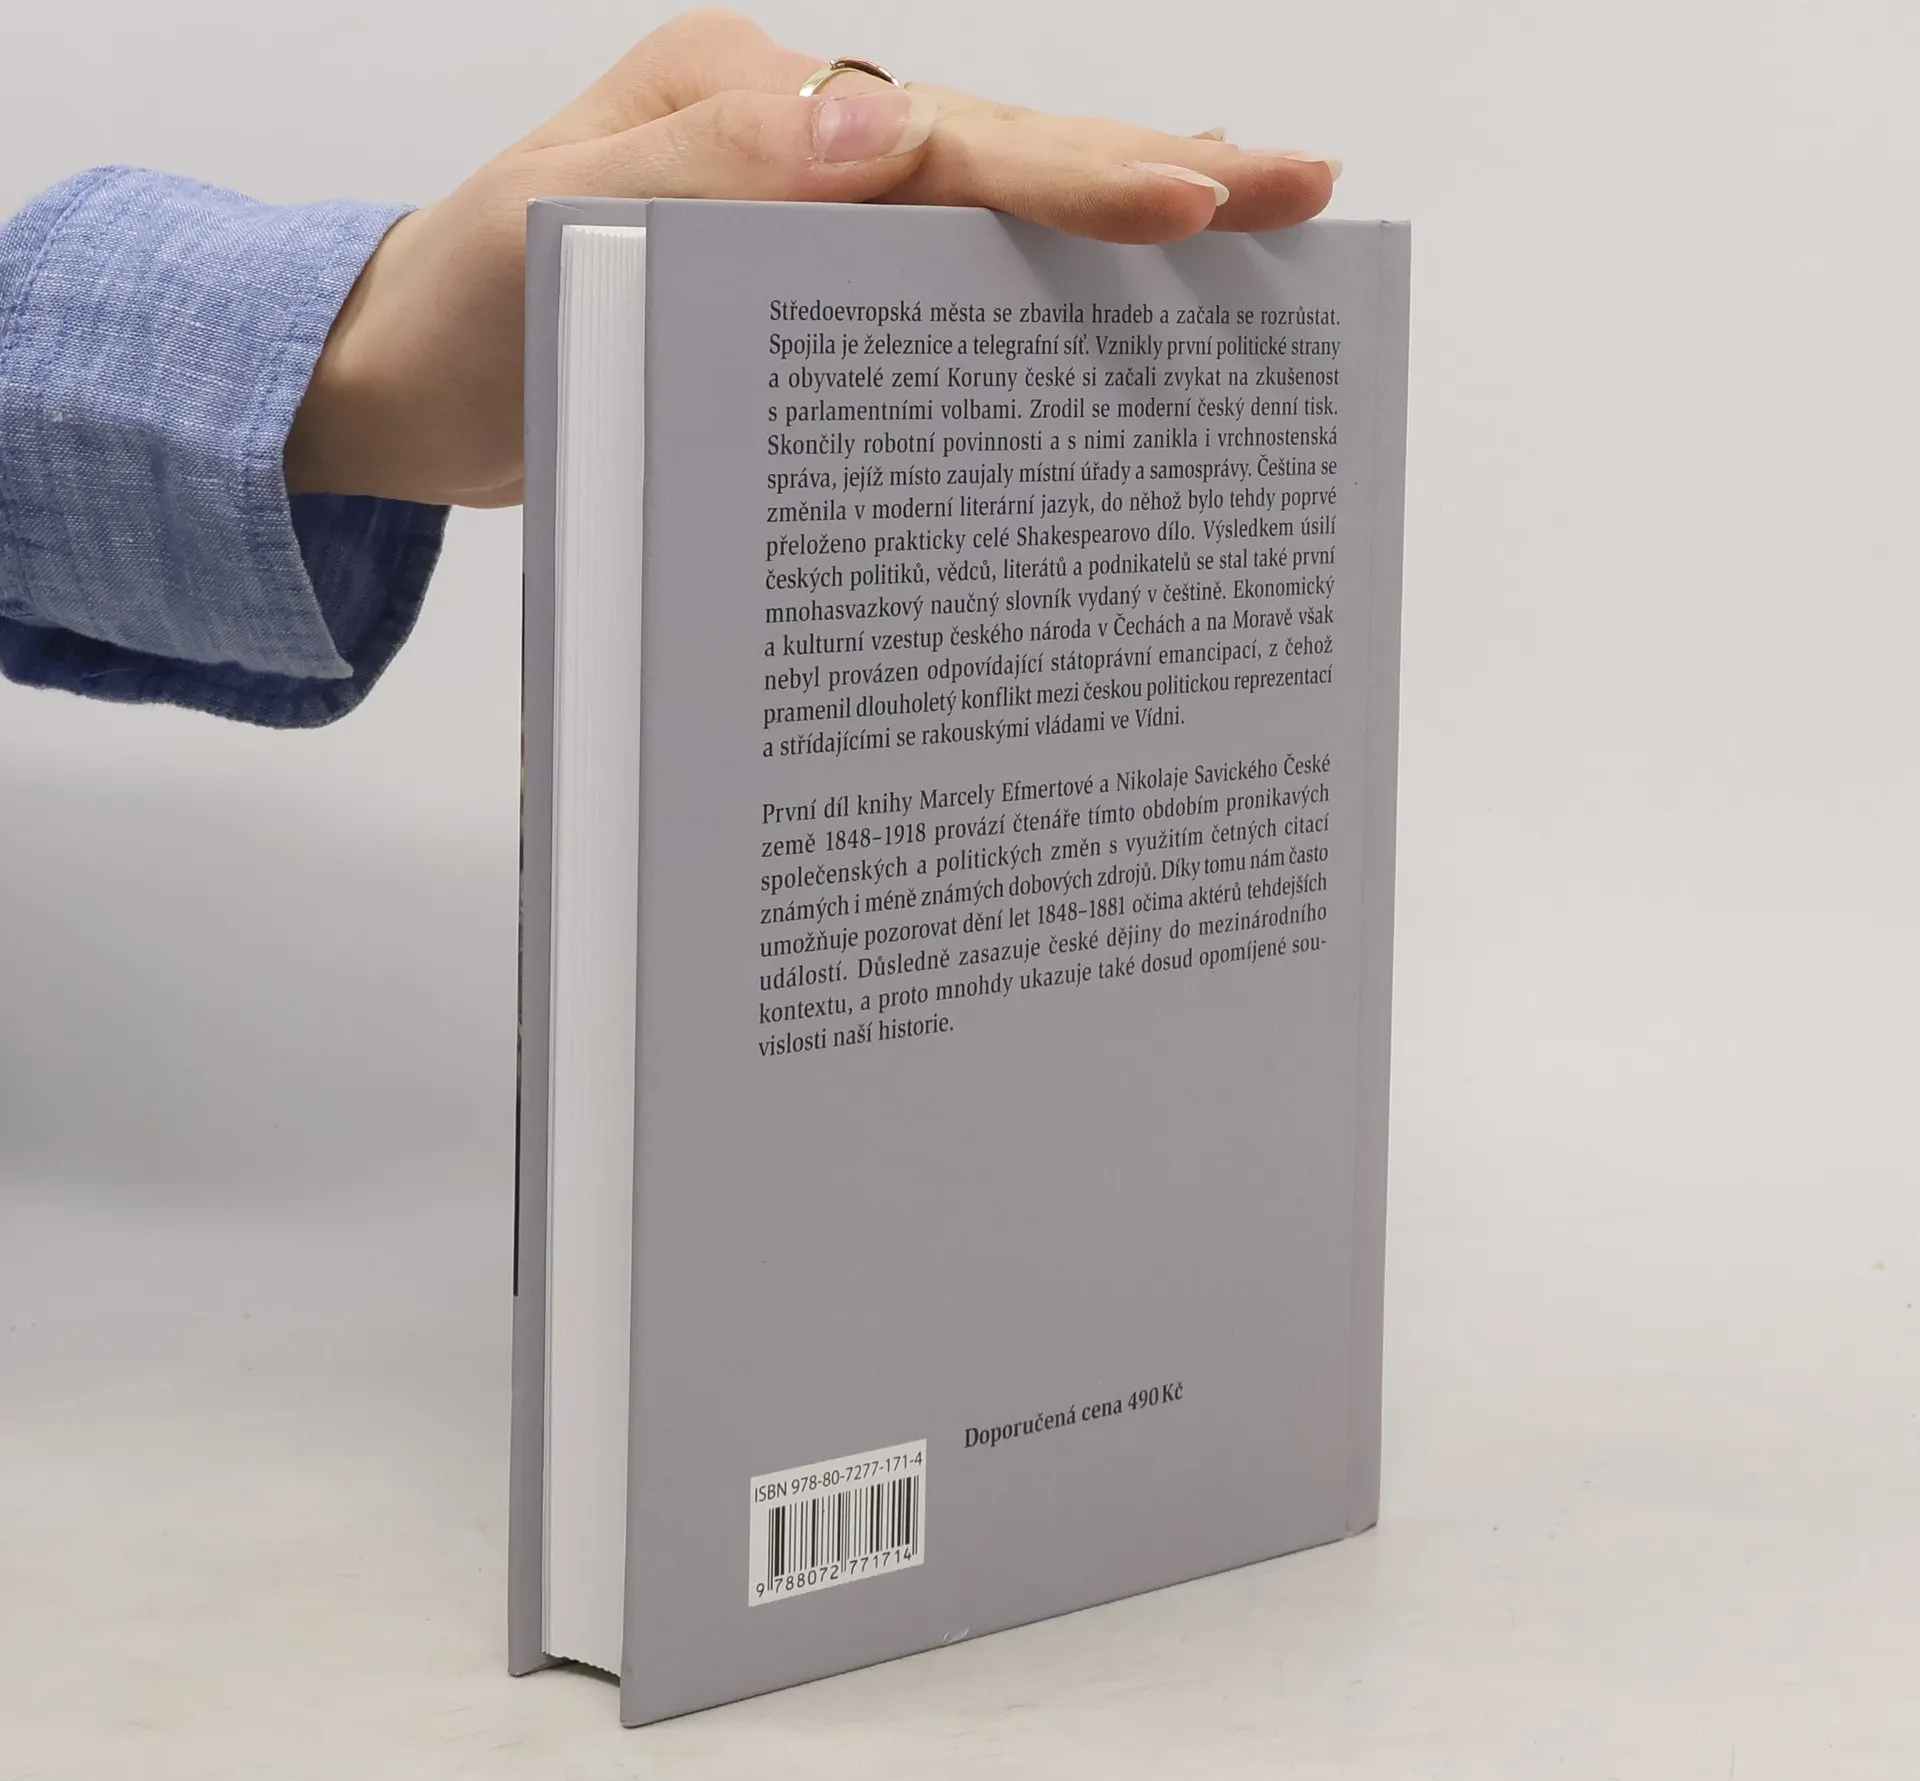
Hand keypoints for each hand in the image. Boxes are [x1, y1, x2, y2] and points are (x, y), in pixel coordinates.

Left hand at [284, 9, 1339, 506]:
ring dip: (1124, 215)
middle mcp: (798, 143)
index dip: (1072, 174)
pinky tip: (1119, 291)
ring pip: (996, 210)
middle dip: (1153, 170)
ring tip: (1259, 218)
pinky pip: (946, 278)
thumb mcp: (554, 231)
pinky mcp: (811, 293)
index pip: (940, 135)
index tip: (1197, 199)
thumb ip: (708, 171)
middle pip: (1004, 151)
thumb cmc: (468, 318)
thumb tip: (877, 130)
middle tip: (1302, 187)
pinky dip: (1041, 278)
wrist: (413, 389)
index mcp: (749, 104)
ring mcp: (812, 215)